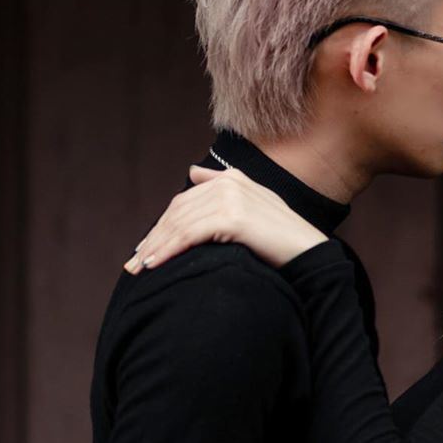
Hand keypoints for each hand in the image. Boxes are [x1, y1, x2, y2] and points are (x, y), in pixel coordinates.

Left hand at [122, 165, 325, 273]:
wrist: (309, 253)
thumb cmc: (282, 239)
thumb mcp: (254, 206)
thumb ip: (222, 188)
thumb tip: (193, 173)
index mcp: (231, 179)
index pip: (184, 203)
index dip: (161, 226)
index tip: (145, 249)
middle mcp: (228, 184)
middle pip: (177, 213)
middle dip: (153, 239)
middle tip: (133, 264)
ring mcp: (231, 199)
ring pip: (179, 224)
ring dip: (155, 248)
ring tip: (139, 269)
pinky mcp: (233, 218)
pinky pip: (189, 235)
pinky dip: (169, 250)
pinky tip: (156, 265)